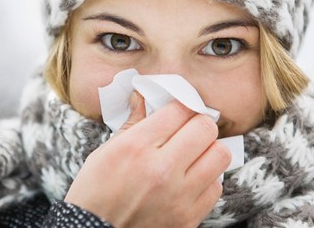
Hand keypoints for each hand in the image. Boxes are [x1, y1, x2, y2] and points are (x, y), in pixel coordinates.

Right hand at [65, 92, 230, 227]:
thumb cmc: (94, 193)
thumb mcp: (105, 152)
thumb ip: (131, 124)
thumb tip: (142, 97)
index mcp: (136, 147)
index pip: (179, 110)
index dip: (181, 105)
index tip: (179, 110)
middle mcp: (161, 170)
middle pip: (205, 128)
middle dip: (198, 124)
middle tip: (188, 130)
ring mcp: (178, 197)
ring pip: (219, 155)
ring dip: (207, 150)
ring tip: (192, 154)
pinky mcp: (188, 219)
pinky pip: (216, 187)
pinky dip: (207, 179)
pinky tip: (190, 179)